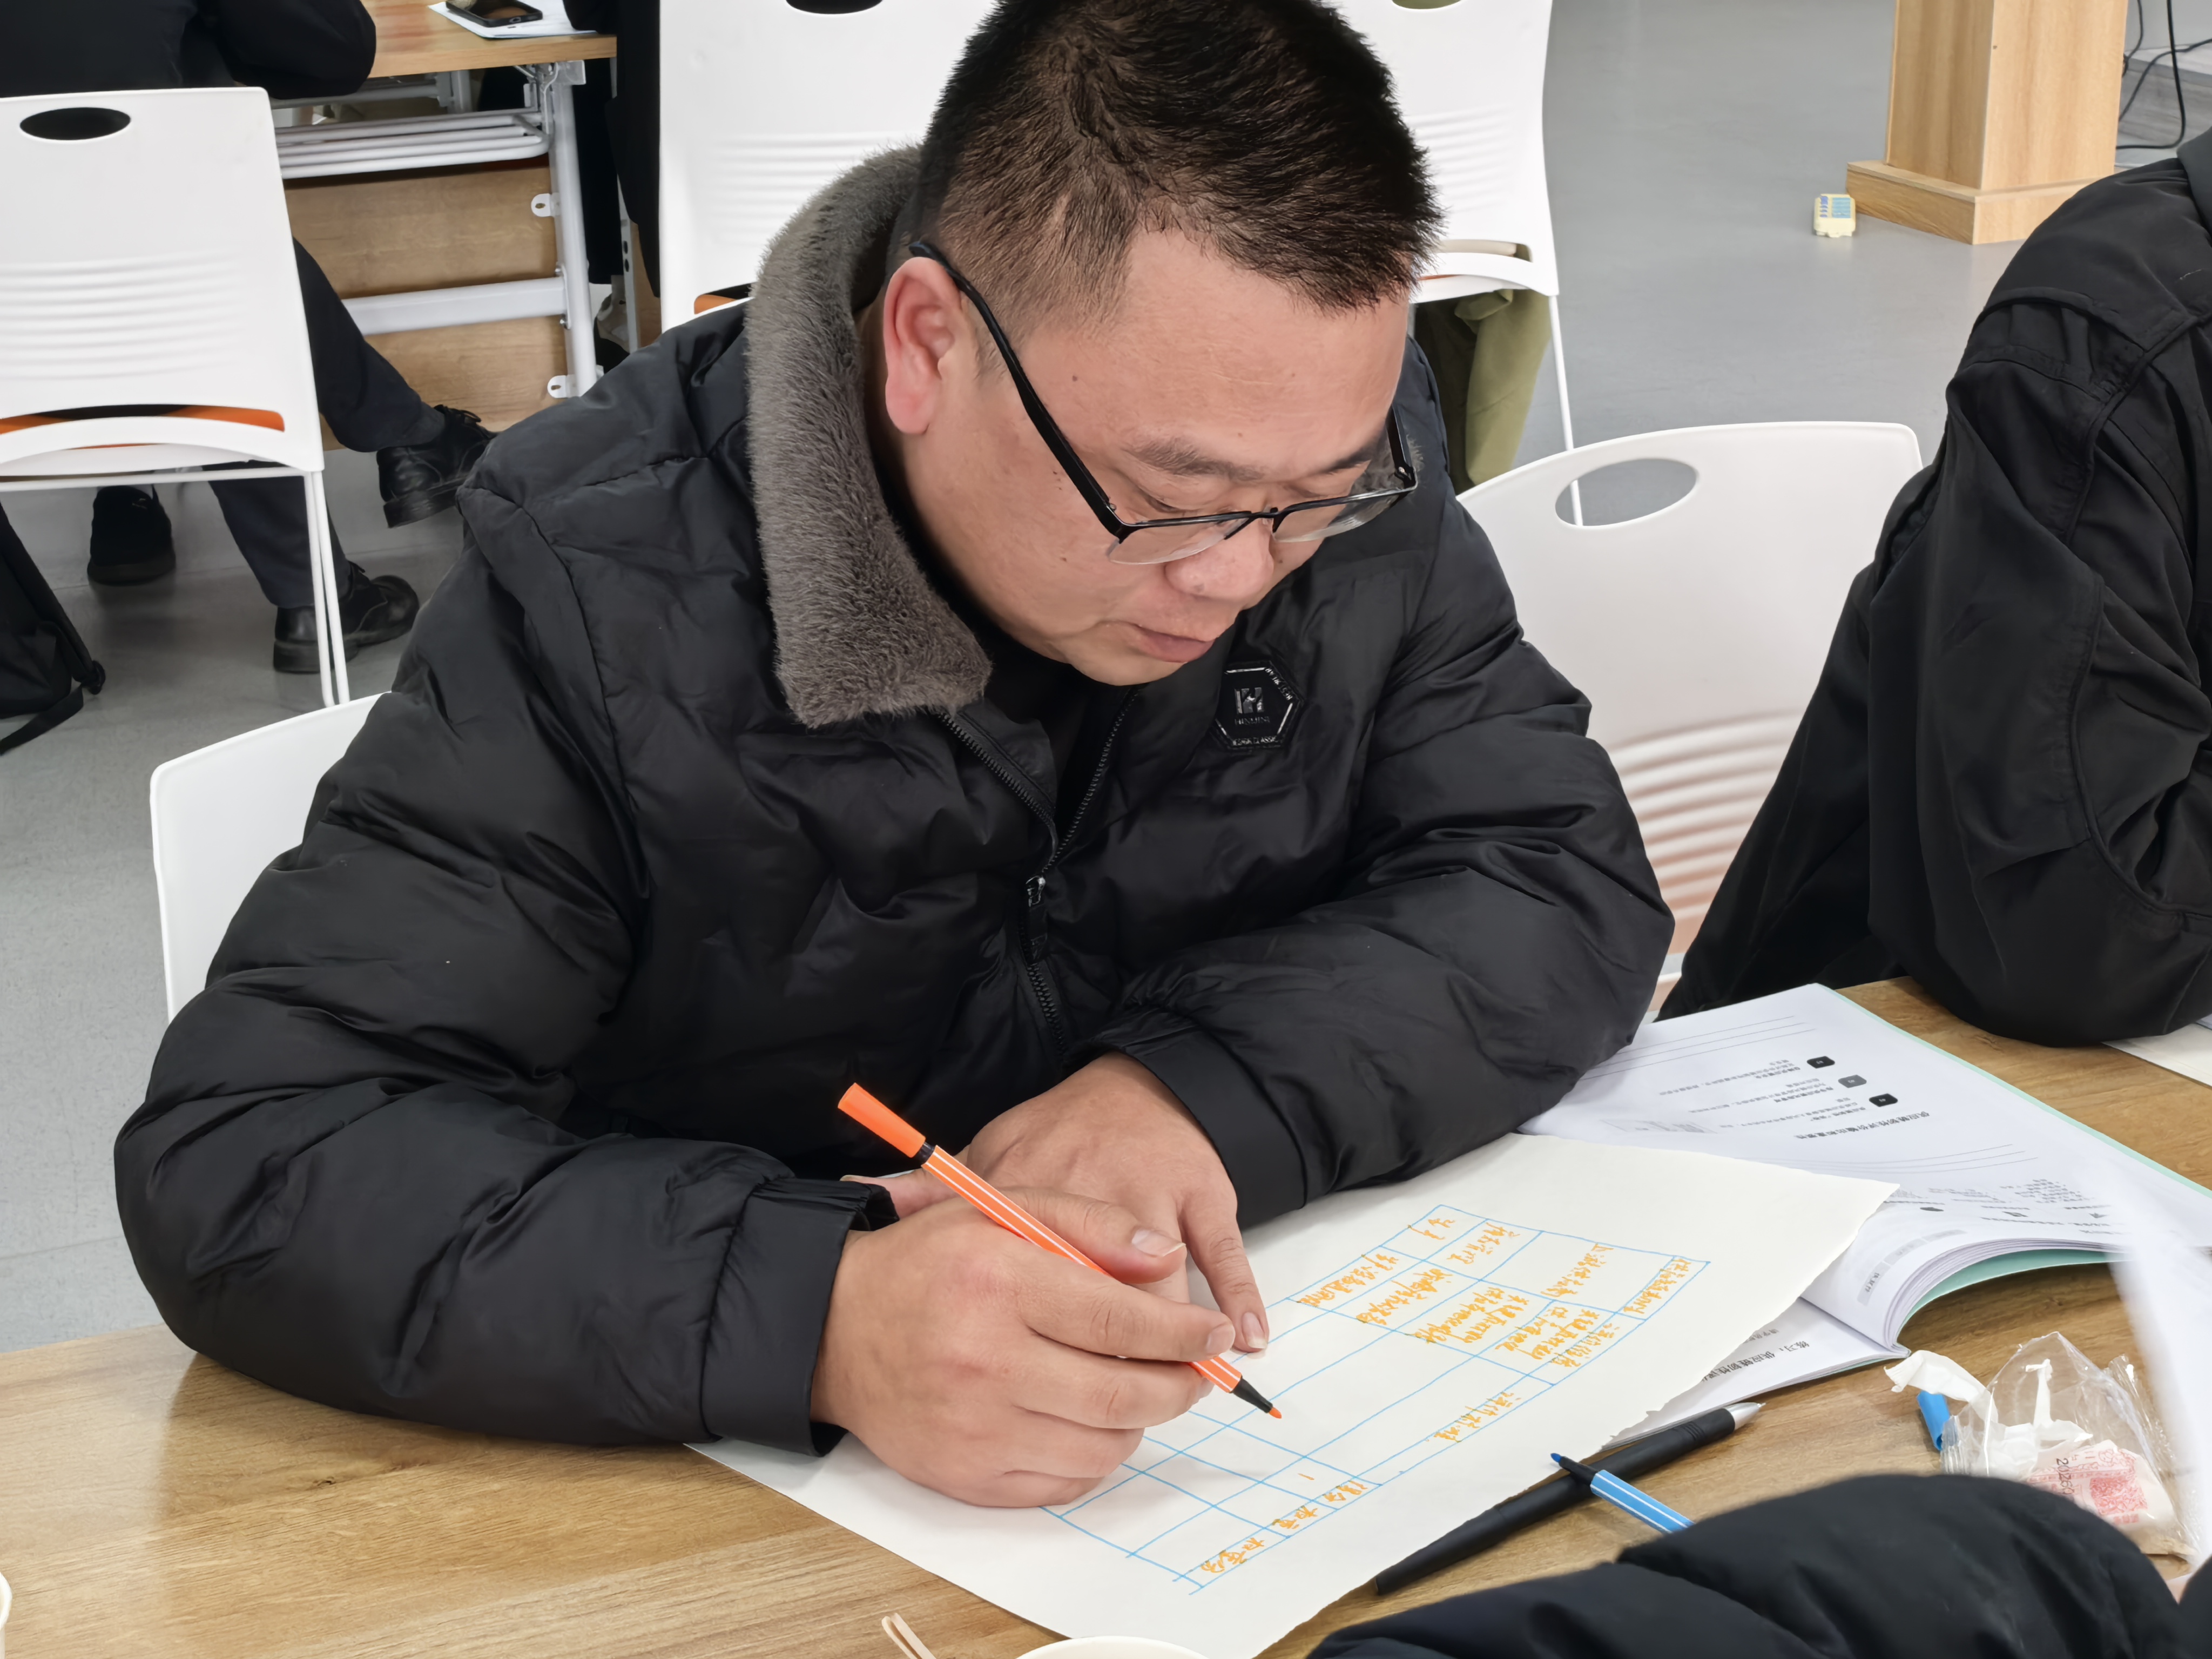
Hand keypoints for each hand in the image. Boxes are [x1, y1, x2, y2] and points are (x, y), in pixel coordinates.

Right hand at [810, 1186, 1229, 1505]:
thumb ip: (1091, 1223)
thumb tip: (1168, 1257)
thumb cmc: (929, 1262)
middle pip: (1121, 1395)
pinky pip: (1061, 1483)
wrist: (836, 1329)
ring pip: (1100, 1447)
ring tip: (1141, 1394)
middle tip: (1197, 1374)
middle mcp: (984, 1361)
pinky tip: (1089, 1423)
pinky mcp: (964, 1476)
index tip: (1216, 1335)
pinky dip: (1093, 1458)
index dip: (1185, 1334)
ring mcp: (973, 1428)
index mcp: (999, 1283)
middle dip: (1180, 1387)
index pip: (1121, 1322)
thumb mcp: (1002, 1209)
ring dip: (1140, 1424)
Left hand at [873, 1054, 1269, 1354]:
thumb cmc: (1054, 1135)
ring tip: (1179, 1389)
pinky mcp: (1203, 1190)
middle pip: (1102, 1293)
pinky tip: (1247, 1338)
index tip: (1039, 1380)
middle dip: (1116, 1355)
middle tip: (1122, 1405)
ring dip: (1174, 1338)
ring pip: (1164, 1281)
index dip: (1038, 1336)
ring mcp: (1153, 1192)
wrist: (1132, 1086)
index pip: (1032, 1275)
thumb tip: (862, 1191)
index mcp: (1031, 1192)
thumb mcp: (989, 1158)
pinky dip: (1241, 1295)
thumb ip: (929, 1186)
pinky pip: (1225, 1250)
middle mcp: (1092, 1192)